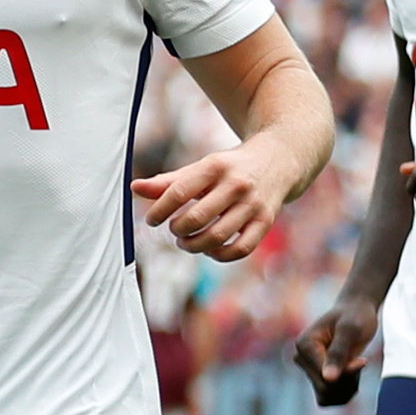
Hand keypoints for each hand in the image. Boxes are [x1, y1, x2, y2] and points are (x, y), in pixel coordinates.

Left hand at [131, 136, 301, 262]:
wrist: (280, 159)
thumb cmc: (229, 168)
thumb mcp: (201, 168)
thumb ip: (169, 181)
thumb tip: (135, 188)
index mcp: (215, 167)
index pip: (178, 192)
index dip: (159, 211)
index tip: (152, 220)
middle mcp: (236, 185)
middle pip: (196, 218)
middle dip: (177, 229)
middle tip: (173, 228)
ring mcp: (253, 205)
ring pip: (217, 237)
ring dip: (194, 245)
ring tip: (186, 241)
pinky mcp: (266, 222)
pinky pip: (240, 249)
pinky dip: (220, 255)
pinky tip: (209, 249)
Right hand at [292, 296, 377, 407]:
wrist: (356, 311)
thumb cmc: (356, 316)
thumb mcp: (351, 330)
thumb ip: (339, 353)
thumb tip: (328, 379)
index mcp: (304, 345)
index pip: (324, 377)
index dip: (348, 374)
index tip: (363, 360)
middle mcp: (301, 358)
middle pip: (325, 389)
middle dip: (348, 381)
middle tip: (362, 363)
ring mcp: (308, 368)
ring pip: (327, 397)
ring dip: (347, 388)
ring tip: (356, 367)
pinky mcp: (315, 376)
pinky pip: (328, 398)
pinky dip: (344, 391)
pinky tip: (352, 375)